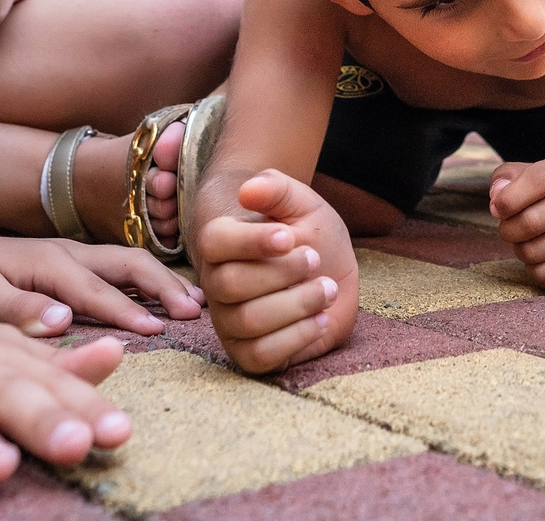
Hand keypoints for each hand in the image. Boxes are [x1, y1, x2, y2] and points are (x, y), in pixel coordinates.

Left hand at [0, 221, 202, 337]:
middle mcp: (67, 253)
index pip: (98, 291)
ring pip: (128, 261)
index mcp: (48, 263)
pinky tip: (160, 296)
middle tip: (197, 310)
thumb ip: (17, 311)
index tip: (160, 330)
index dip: (129, 311)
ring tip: (193, 301)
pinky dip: (145, 279)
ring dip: (162, 279)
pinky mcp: (67, 263)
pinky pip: (116, 268)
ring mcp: (69, 255)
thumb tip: (63, 320)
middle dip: (164, 285)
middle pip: (128, 263)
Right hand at [197, 171, 356, 372]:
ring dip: (298, 303)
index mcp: (221, 244)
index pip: (215, 242)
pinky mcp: (250, 353)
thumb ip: (276, 188)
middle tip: (314, 259)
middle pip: (231, 284)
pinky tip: (321, 319)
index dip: (252, 241)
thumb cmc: (308, 233)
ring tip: (327, 288)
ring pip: (248, 321)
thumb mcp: (302, 203)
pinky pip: (260, 356)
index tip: (289, 236)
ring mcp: (230, 323)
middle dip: (282, 272)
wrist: (329, 268)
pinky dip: (297, 337)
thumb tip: (248, 190)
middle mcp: (217, 285)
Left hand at [490, 156, 544, 284]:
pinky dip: (534, 269)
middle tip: (511, 228)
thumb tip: (497, 196)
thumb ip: (505, 178)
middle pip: (529, 222)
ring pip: (533, 252)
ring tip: (530, 240)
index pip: (535, 180)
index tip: (497, 209)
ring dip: (521, 250)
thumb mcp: (525, 176)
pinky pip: (544, 274)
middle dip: (508, 229)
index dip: (507, 198)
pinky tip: (543, 256)